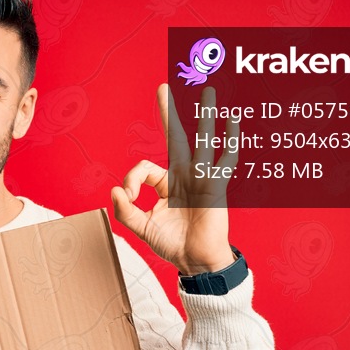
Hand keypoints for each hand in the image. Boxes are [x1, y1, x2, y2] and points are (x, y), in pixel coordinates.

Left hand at [111, 84, 237, 274]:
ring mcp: (201, 178)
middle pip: (176, 138)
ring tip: (209, 91)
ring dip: (206, 116)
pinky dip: (229, 141)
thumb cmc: (172, 244)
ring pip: (202, 141)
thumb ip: (125, 211)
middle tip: (163, 88)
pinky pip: (224, 160)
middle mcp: (184, 176)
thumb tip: (115, 190)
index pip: (144, 168)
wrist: (195, 261)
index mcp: (167, 184)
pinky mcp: (215, 187)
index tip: (129, 196)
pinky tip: (233, 122)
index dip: (132, 180)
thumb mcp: (142, 227)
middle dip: (169, 113)